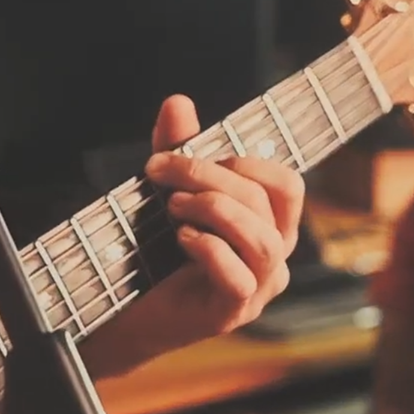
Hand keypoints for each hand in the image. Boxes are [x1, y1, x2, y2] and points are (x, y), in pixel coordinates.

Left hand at [80, 95, 303, 376]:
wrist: (126, 310)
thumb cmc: (156, 249)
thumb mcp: (166, 189)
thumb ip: (176, 147)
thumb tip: (178, 101)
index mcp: (269, 225)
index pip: (286, 184)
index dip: (242, 160)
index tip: (185, 155)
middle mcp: (273, 257)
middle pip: (265, 201)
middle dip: (209, 175)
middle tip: (161, 172)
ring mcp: (258, 289)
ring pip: (260, 239)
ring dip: (212, 210)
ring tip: (172, 207)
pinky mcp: (232, 313)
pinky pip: (239, 277)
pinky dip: (208, 248)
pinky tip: (180, 238)